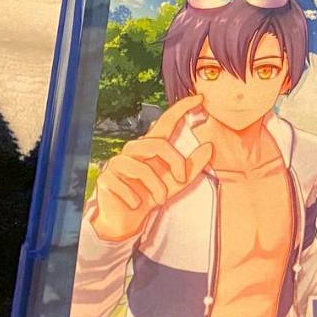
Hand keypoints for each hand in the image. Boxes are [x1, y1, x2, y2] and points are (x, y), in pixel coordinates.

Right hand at [90, 95, 211, 242]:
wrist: (130, 218)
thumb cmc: (154, 195)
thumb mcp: (178, 183)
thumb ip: (193, 166)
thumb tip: (210, 146)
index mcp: (152, 147)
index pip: (166, 122)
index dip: (181, 108)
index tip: (199, 98)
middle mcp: (134, 150)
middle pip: (157, 144)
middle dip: (175, 162)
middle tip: (181, 179)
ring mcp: (118, 163)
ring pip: (142, 168)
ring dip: (157, 187)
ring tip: (161, 199)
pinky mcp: (106, 178)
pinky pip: (124, 185)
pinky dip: (135, 198)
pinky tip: (136, 203)